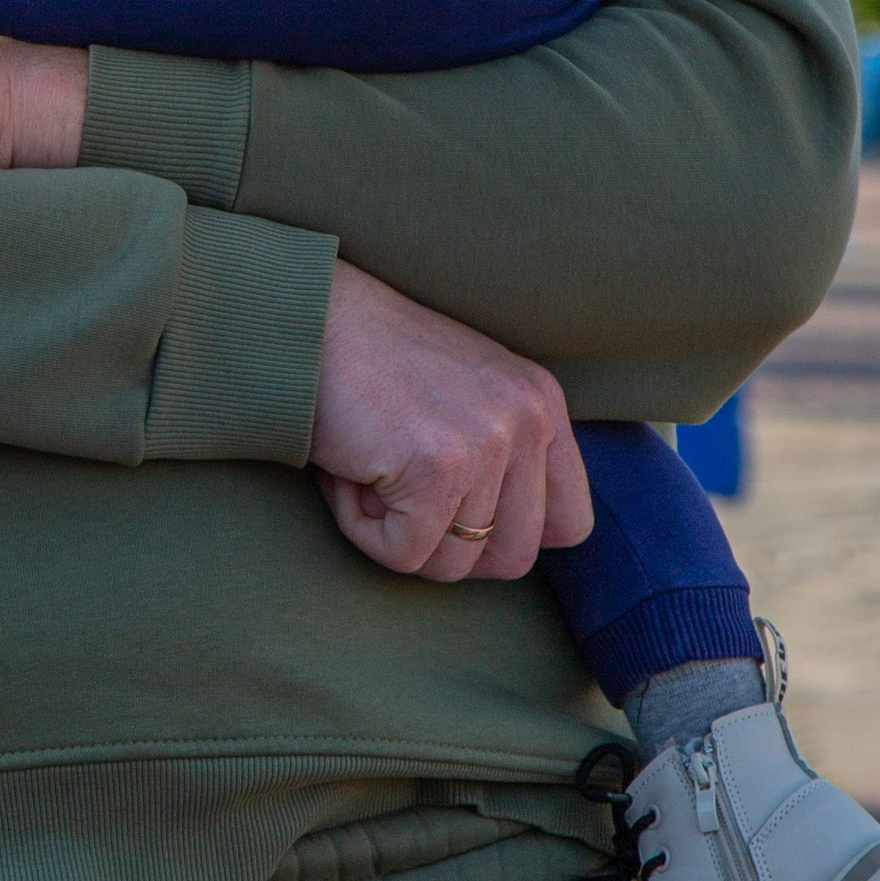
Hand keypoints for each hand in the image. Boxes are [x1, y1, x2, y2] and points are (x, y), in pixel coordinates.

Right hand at [307, 261, 591, 584]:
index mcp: (543, 404)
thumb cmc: (372, 362)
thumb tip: (502, 547)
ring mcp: (486, 442)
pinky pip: (404, 554)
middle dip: (449, 549)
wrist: (309, 316)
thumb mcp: (467, 396)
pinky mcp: (435, 466)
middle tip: (401, 502)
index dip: (508, 537)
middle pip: (514, 557)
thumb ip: (504, 456)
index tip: (456, 515)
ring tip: (369, 473)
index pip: (570, 524)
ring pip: (453, 564)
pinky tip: (347, 477)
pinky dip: (362, 530)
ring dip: (398, 533)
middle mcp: (527, 419)